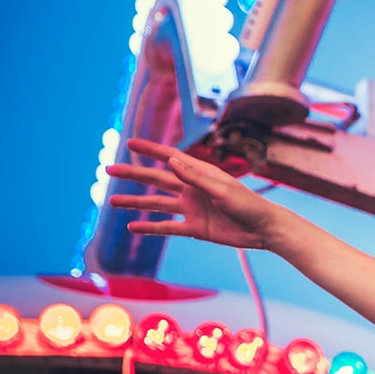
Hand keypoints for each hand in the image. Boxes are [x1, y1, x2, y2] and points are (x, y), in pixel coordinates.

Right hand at [105, 139, 279, 249]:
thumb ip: (195, 177)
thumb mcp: (221, 189)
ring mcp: (192, 208)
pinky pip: (168, 227)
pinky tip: (132, 227)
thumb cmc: (249, 205)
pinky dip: (151, 227)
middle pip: (157, 179)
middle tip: (109, 170)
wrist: (264, 230)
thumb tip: (171, 161)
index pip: (170, 158)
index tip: (130, 143)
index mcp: (200, 174)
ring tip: (112, 201)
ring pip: (157, 204)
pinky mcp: (196, 228)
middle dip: (133, 174)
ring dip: (135, 203)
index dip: (150, 150)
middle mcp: (192, 189)